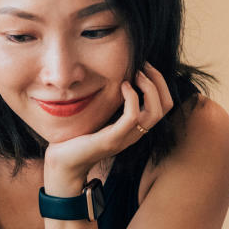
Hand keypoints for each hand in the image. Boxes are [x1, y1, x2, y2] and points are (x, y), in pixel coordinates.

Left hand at [43, 63, 173, 195]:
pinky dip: (132, 97)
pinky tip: (123, 86)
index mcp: (135, 128)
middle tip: (143, 66)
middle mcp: (134, 134)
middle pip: (165, 107)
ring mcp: (124, 138)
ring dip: (149, 88)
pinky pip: (132, 117)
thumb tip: (117, 79)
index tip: (145, 67)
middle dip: (159, 81)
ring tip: (136, 74)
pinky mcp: (111, 139)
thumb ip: (112, 104)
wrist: (63, 162)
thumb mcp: (100, 116)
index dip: (160, 84)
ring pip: (155, 112)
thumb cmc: (78, 137)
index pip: (164, 106)